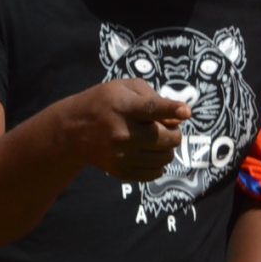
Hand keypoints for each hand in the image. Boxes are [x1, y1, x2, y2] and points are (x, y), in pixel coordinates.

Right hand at [62, 80, 192, 183]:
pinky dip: (158, 163)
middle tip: (165, 127)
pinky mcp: (122, 171)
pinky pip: (156, 173)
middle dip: (173, 132)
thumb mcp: (125, 88)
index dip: (170, 110)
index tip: (186, 112)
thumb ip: (154, 98)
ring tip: (154, 139)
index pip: (150, 109)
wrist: (74, 130)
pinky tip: (148, 152)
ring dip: (167, 148)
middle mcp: (122, 133)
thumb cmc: (106, 103)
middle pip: (167, 139)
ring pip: (166, 157)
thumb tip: (178, 119)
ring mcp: (122, 155)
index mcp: (123, 107)